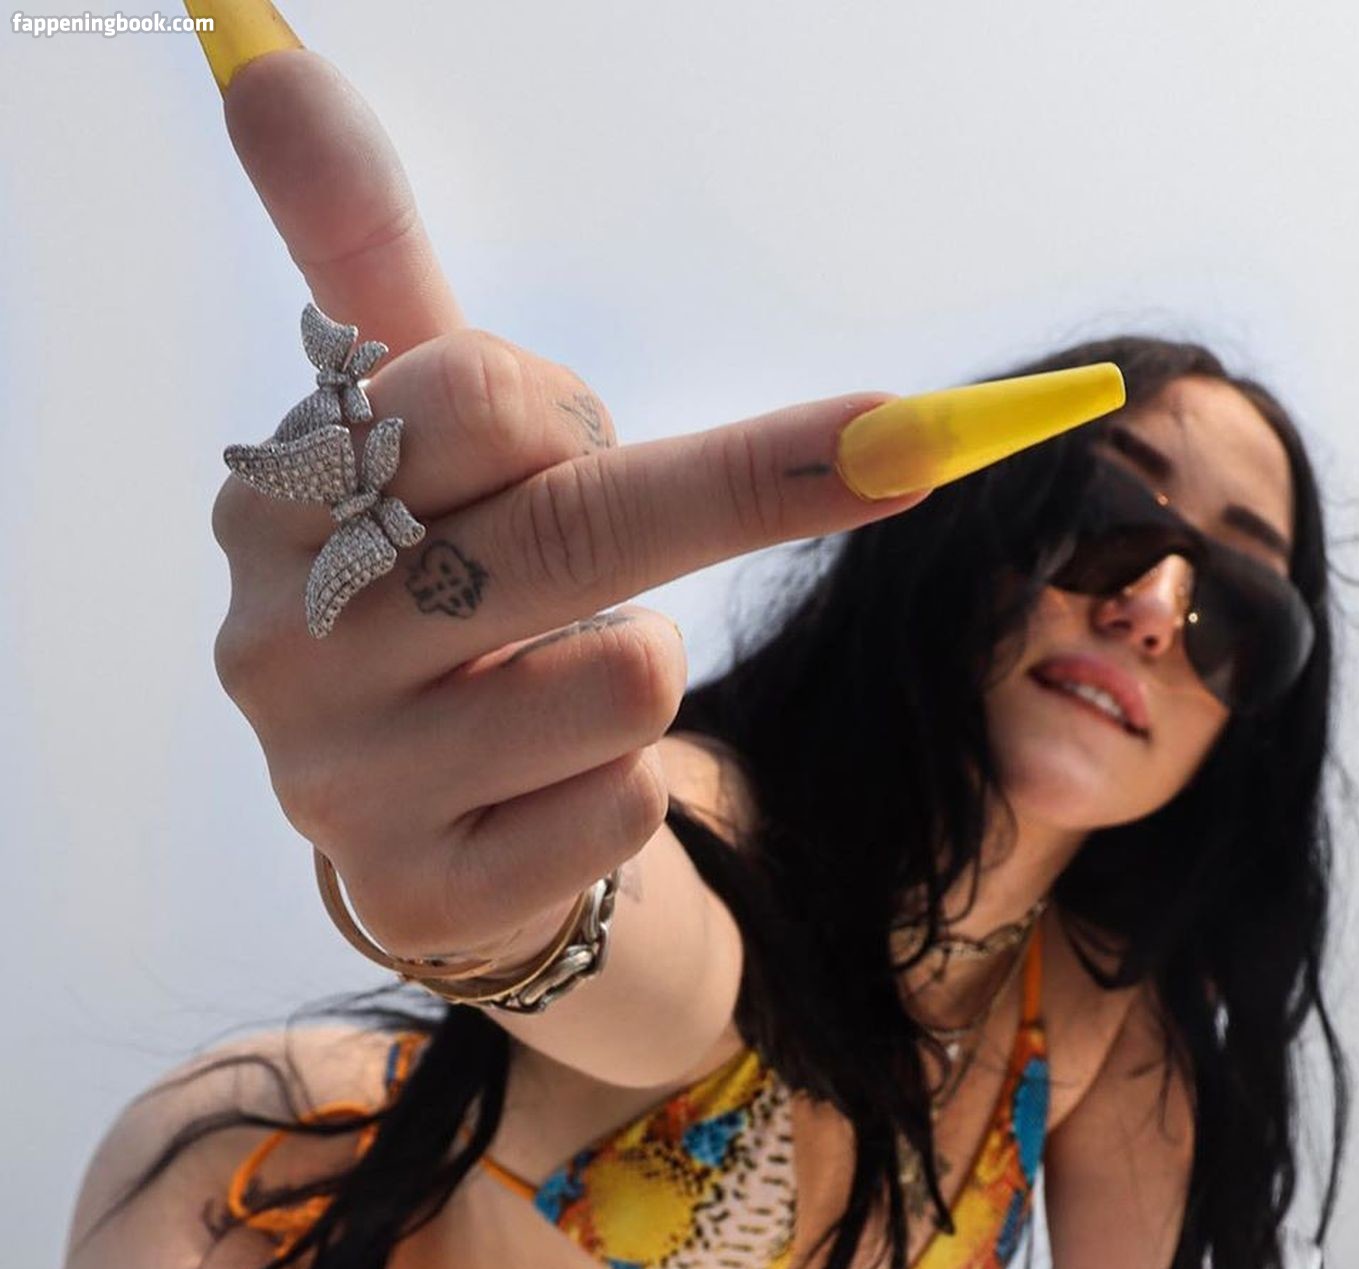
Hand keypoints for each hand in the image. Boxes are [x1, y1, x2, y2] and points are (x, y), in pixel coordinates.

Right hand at [207, 49, 933, 968]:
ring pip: (626, 681)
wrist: (420, 807)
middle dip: (745, 489)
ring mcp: (343, 785)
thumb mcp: (416, 426)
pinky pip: (626, 808)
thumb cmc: (441, 580)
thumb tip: (268, 58)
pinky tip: (551, 787)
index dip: (575, 410)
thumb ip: (368, 255)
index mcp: (277, 501)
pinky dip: (631, 786)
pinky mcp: (422, 895)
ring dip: (643, 666)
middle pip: (584, 530)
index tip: (575, 432)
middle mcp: (283, 645)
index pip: (484, 398)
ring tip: (562, 682)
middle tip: (891, 453)